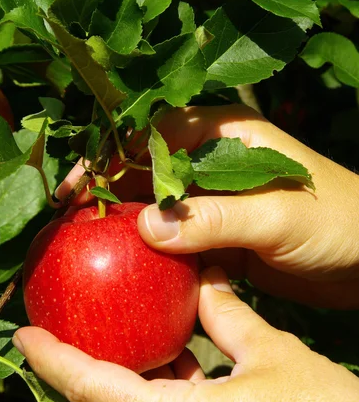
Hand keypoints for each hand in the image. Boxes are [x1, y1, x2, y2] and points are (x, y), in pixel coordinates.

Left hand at [13, 267, 358, 401]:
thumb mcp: (269, 350)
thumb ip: (225, 312)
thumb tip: (202, 277)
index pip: (90, 389)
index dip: (51, 361)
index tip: (23, 337)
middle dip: (70, 380)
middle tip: (57, 340)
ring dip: (108, 393)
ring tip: (105, 349)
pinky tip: (163, 370)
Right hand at [57, 105, 358, 308]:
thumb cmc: (338, 222)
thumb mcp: (277, 216)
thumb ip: (214, 218)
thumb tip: (146, 227)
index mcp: (226, 134)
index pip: (154, 134)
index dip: (109, 156)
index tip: (77, 187)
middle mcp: (213, 160)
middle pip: (146, 170)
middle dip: (107, 192)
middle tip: (69, 221)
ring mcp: (214, 199)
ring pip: (157, 207)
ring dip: (125, 225)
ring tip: (87, 246)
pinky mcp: (218, 234)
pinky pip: (175, 239)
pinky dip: (152, 252)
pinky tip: (128, 268)